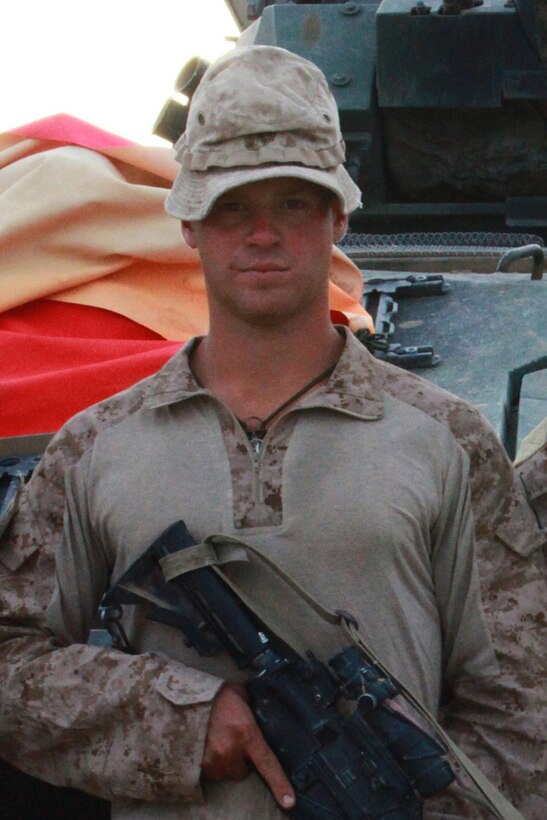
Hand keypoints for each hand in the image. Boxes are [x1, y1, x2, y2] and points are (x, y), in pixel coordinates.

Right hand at [201, 683, 294, 810]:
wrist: (191, 694)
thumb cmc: (220, 694)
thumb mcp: (244, 698)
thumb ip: (254, 712)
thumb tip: (263, 717)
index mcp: (247, 733)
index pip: (267, 763)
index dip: (279, 784)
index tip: (289, 801)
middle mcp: (231, 749)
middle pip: (241, 772)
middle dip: (239, 761)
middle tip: (233, 743)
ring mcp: (213, 758)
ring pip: (223, 773)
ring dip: (223, 763)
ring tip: (217, 743)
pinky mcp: (197, 762)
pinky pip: (208, 772)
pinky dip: (209, 763)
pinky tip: (207, 746)